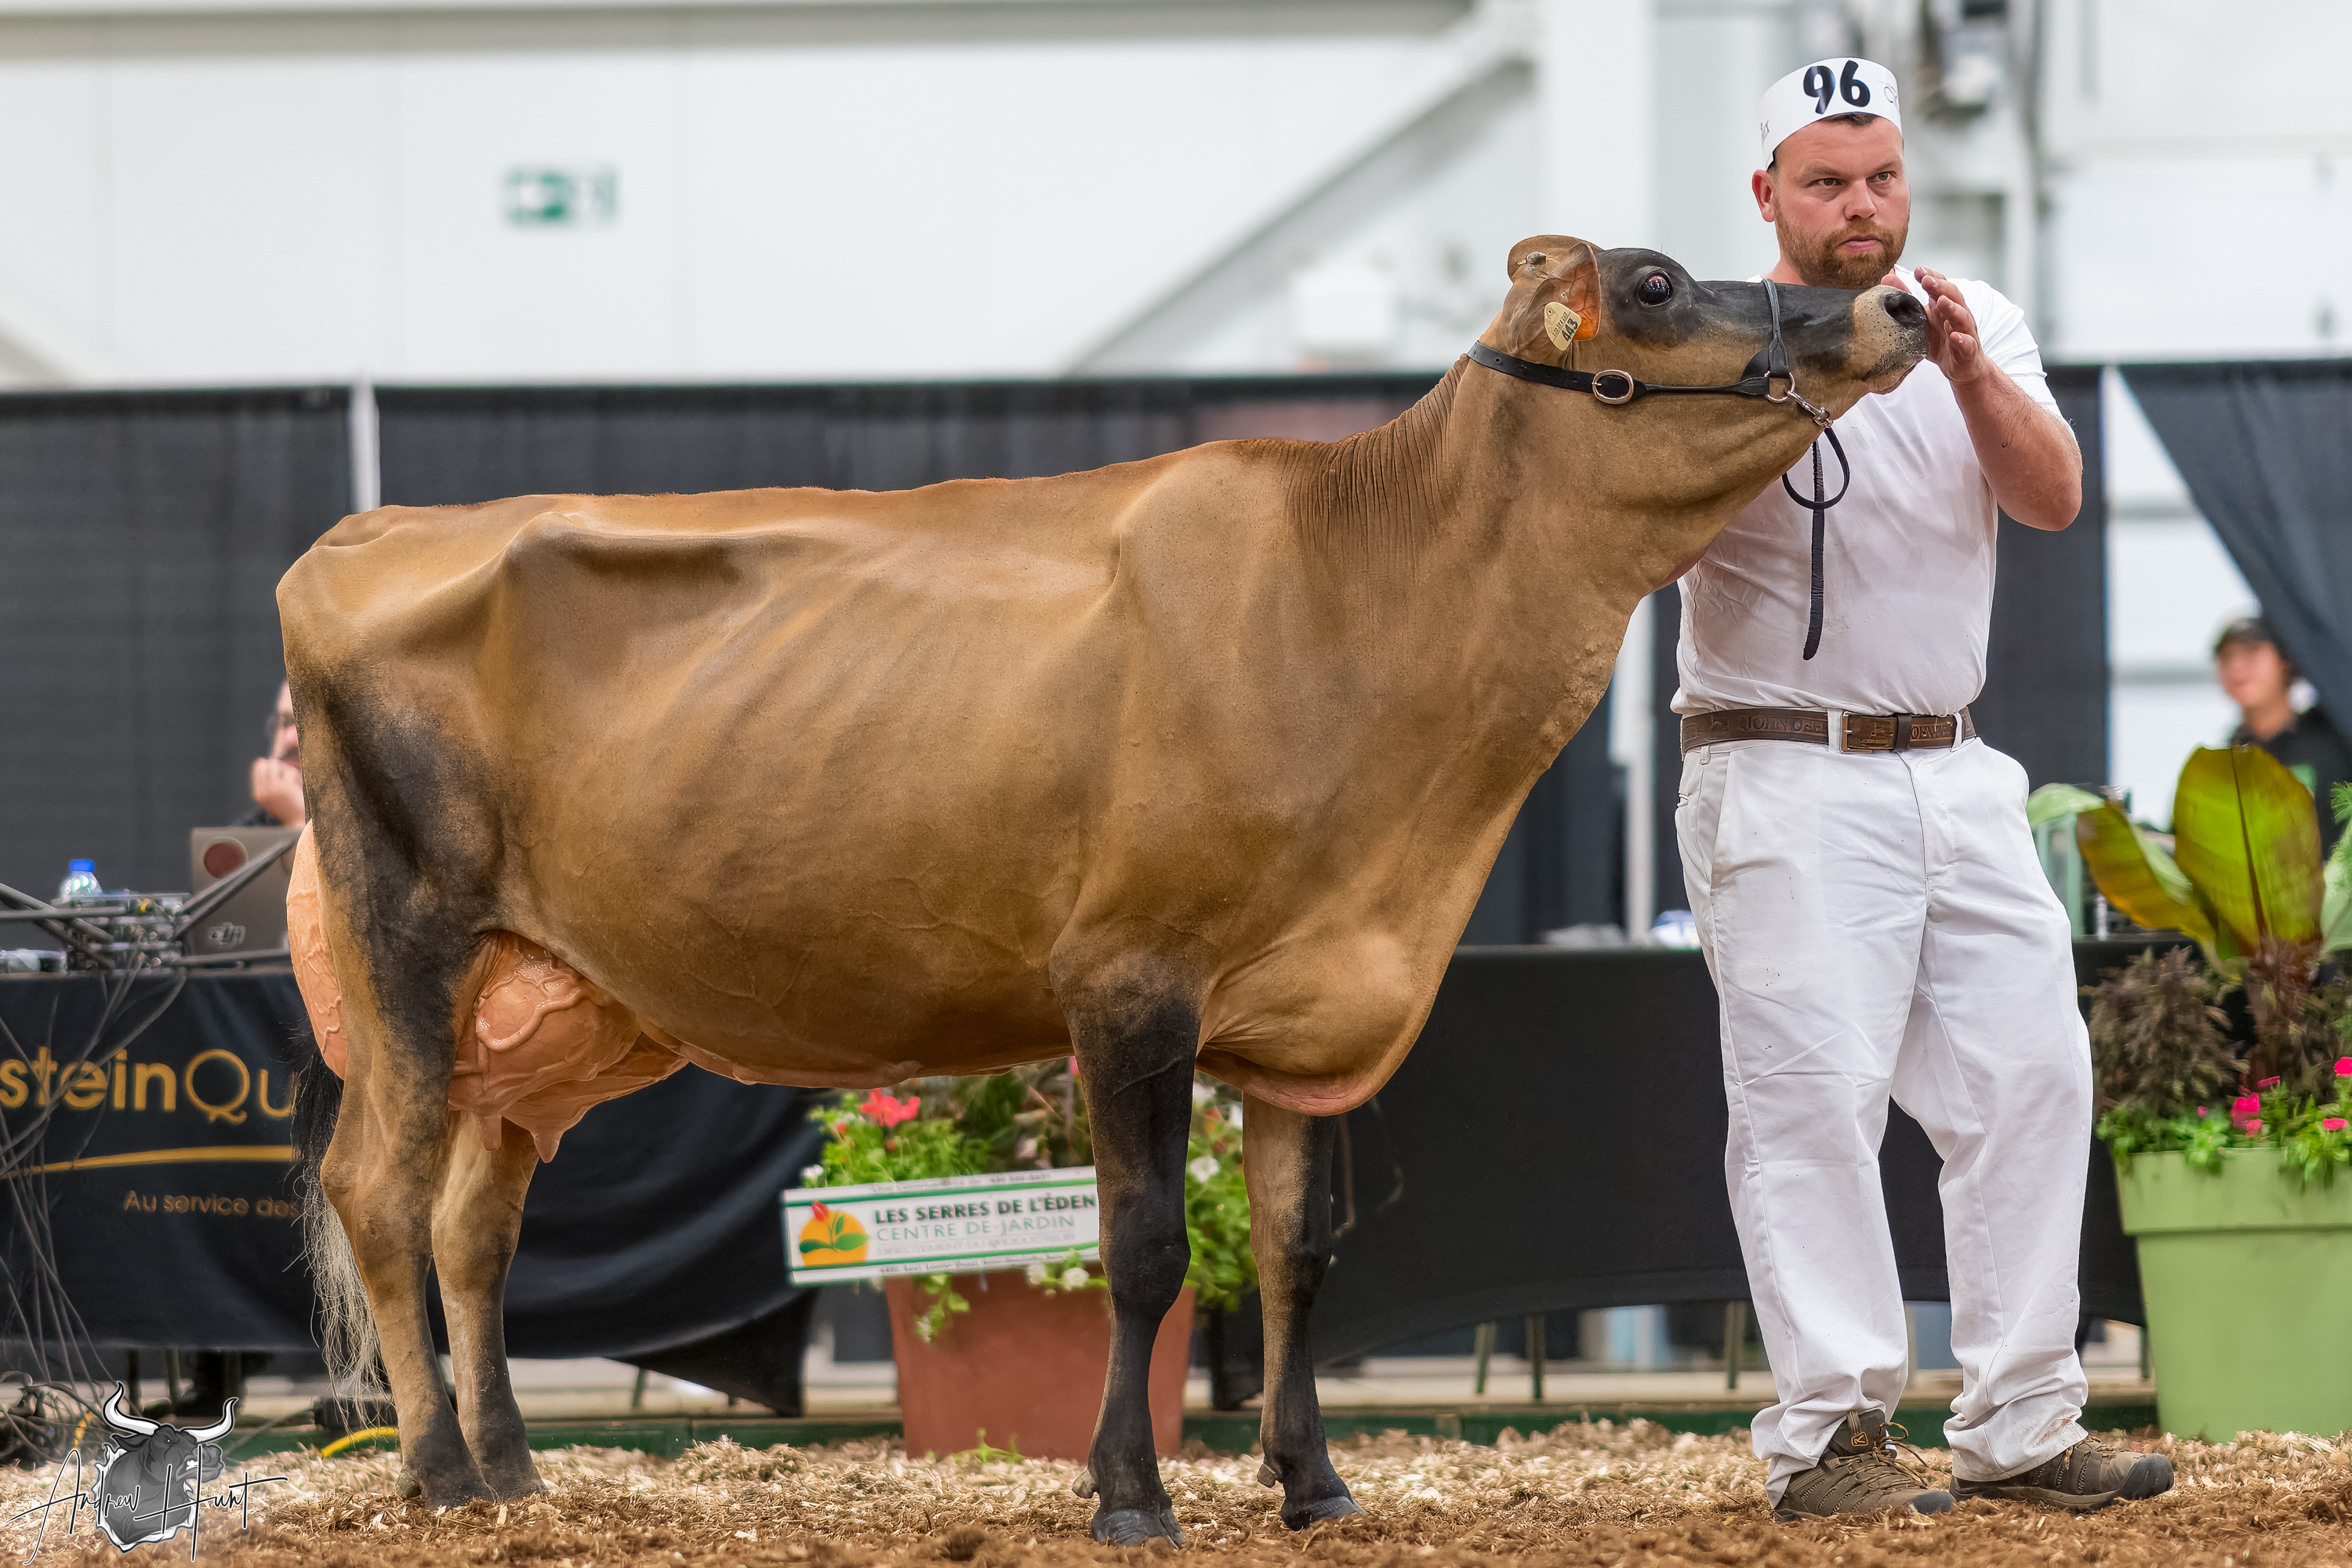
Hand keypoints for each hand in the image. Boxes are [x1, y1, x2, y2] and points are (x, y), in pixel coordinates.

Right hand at [251, 757, 306, 828]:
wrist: (297, 821)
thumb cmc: (286, 807)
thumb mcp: (271, 796)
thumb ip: (266, 781)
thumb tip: (260, 760)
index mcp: (258, 794)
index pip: (258, 768)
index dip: (268, 764)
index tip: (277, 768)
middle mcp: (264, 791)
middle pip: (265, 765)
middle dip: (276, 764)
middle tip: (284, 770)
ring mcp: (274, 789)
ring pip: (276, 766)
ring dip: (285, 768)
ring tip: (291, 777)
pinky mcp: (287, 788)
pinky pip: (289, 771)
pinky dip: (294, 774)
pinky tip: (297, 784)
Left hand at [1911, 267, 1988, 384]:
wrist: (1962, 366)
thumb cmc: (1940, 340)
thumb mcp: (1921, 321)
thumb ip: (1906, 300)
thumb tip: (1887, 278)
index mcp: (1944, 307)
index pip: (1941, 286)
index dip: (1931, 276)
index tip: (1918, 270)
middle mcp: (1957, 315)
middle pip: (1952, 296)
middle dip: (1940, 287)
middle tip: (1926, 280)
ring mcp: (1965, 332)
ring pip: (1962, 317)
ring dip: (1952, 308)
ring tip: (1941, 301)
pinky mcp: (1968, 351)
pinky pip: (1967, 344)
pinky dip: (1962, 339)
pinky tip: (1954, 336)